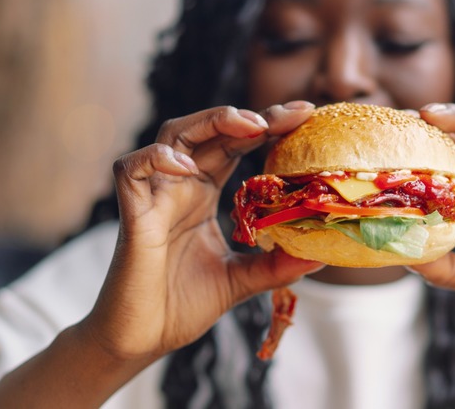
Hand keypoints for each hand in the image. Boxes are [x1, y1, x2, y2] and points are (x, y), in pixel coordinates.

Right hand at [80, 102, 323, 360]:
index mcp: (204, 194)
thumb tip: (322, 254)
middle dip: (250, 116)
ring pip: (173, 135)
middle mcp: (181, 187)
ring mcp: (155, 196)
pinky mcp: (133, 214)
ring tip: (250, 126)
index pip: (236, 145)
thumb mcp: (243, 280)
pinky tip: (189, 167)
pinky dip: (157, 159)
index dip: (267, 126)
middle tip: (290, 114)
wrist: (142, 339)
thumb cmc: (184, 305)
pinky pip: (132, 169)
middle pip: (210, 130)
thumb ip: (277, 265)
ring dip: (210, 122)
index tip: (305, 114)